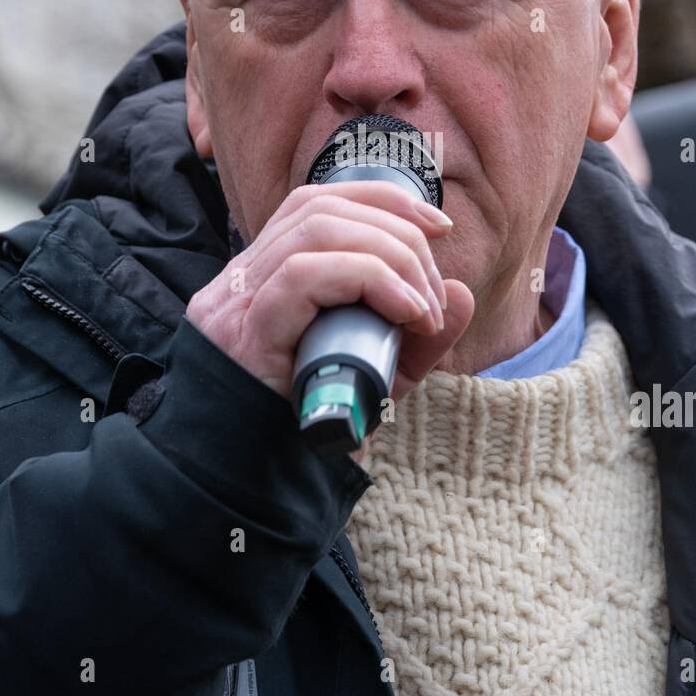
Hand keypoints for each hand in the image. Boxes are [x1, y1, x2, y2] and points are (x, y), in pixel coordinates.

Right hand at [186, 181, 473, 459]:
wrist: (253, 496)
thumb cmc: (308, 435)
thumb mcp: (378, 378)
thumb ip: (418, 338)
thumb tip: (460, 292)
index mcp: (261, 280)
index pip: (315, 202)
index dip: (382, 199)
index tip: (438, 225)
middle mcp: (239, 282)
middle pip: (323, 208)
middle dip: (398, 233)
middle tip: (433, 293)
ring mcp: (235, 304)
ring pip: (318, 230)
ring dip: (391, 257)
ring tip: (422, 309)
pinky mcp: (244, 333)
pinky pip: (305, 275)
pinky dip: (369, 280)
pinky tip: (406, 313)